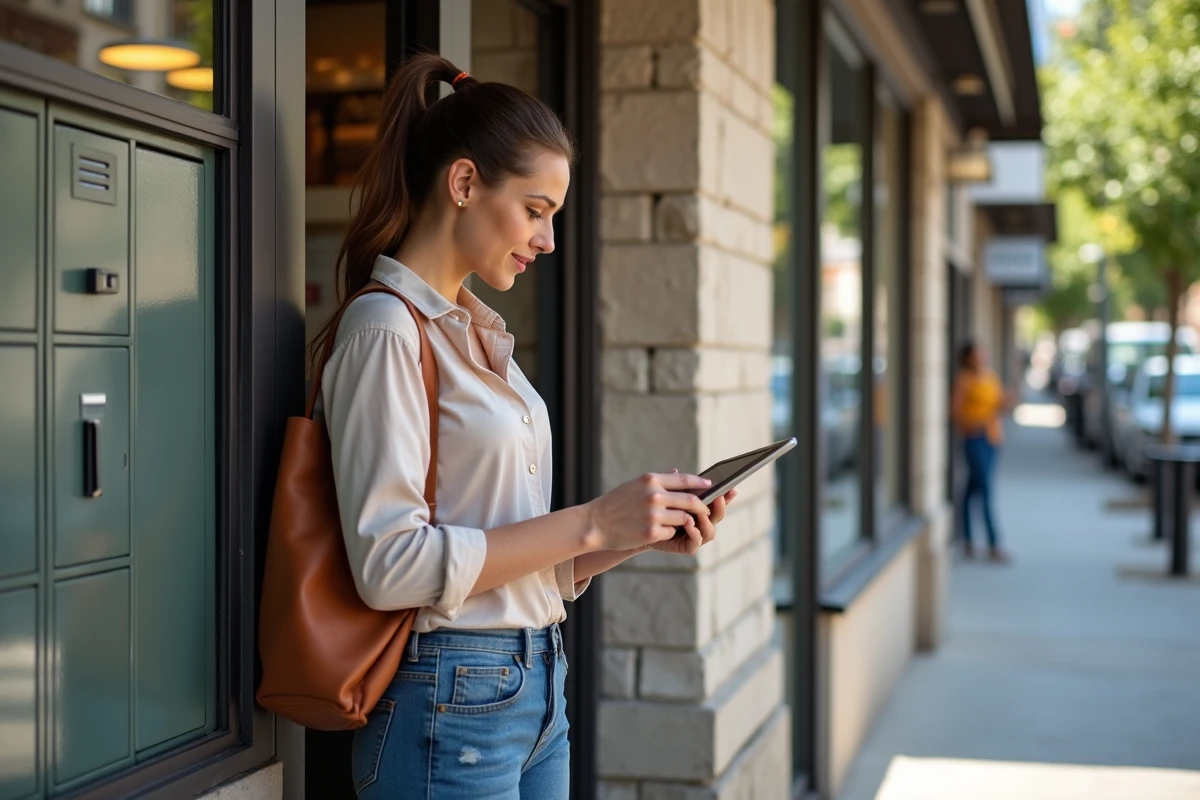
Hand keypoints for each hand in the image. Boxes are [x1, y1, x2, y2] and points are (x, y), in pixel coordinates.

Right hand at [584, 472, 712, 551]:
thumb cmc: (615, 504)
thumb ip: (658, 481)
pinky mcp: (651, 532)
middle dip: (702, 507)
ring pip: (684, 518)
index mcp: (651, 480)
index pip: (684, 480)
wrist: (594, 523)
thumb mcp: (635, 485)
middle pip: (691, 500)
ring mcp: (653, 514)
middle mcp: (654, 495)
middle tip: (706, 510)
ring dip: (684, 522)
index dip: (701, 483)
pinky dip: (669, 533)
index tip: (711, 486)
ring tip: (678, 523)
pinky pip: (671, 533)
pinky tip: (657, 532)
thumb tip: (680, 473)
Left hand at [643, 470, 737, 555]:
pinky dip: (695, 533)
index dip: (725, 496)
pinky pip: (695, 543)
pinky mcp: (685, 547)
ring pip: (710, 532)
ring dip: (708, 521)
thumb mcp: (660, 495)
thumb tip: (675, 470)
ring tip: (703, 513)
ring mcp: (693, 536)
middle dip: (720, 507)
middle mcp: (699, 523)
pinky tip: (690, 524)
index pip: (715, 502)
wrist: (636, 528)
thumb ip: (668, 486)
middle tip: (719, 497)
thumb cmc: (650, 509)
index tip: (731, 487)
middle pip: (717, 516)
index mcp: (697, 508)